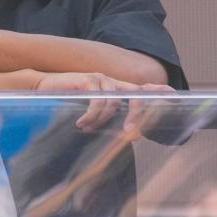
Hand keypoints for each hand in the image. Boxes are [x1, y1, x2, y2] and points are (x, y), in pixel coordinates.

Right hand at [34, 72, 173, 135]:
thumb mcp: (92, 113)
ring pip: (114, 103)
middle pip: (136, 96)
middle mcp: (112, 83)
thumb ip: (109, 120)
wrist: (43, 88)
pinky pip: (97, 102)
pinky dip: (91, 116)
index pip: (142, 90)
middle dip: (138, 115)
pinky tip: (81, 123)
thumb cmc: (69, 103)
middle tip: (131, 134)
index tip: (173, 95)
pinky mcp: (88, 80)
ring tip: (86, 128)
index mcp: (116, 90)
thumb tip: (128, 136)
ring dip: (101, 121)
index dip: (158, 92)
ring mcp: (101, 80)